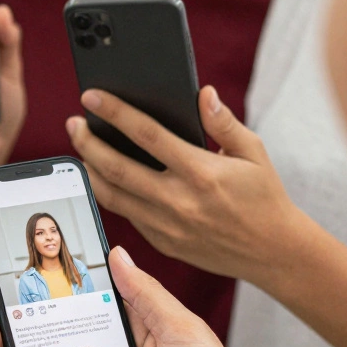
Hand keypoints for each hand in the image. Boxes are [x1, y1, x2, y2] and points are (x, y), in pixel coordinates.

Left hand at [66, 87, 307, 285]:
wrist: (274, 253)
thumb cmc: (265, 196)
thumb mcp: (253, 153)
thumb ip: (224, 122)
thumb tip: (203, 93)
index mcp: (202, 172)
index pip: (147, 134)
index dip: (115, 113)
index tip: (91, 97)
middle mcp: (179, 200)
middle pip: (117, 168)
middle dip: (87, 142)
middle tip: (73, 124)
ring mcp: (168, 226)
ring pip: (112, 196)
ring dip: (90, 171)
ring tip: (79, 150)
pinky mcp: (163, 243)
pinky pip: (127, 215)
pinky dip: (111, 195)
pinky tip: (103, 178)